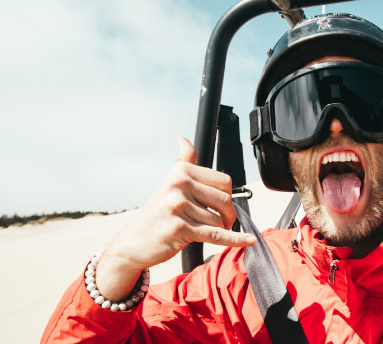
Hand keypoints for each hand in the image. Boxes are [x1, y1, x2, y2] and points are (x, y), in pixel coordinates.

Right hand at [95, 137, 255, 299]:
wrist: (133, 242)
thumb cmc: (157, 214)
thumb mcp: (169, 183)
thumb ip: (183, 162)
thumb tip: (184, 140)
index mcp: (181, 171)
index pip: (224, 181)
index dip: (227, 196)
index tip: (221, 206)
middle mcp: (179, 185)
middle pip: (225, 200)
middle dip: (228, 215)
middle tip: (222, 223)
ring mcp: (178, 206)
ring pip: (219, 220)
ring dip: (220, 229)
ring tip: (206, 231)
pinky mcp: (180, 229)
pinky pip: (216, 235)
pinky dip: (235, 239)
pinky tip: (248, 240)